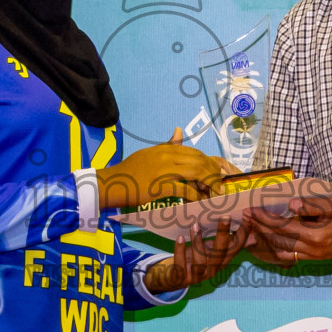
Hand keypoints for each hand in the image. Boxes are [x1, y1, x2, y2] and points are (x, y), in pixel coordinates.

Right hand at [98, 128, 237, 209]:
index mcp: (166, 149)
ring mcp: (163, 170)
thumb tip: (179, 130)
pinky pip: (184, 189)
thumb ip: (167, 145)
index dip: (209, 163)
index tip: (216, 173)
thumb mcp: (150, 153)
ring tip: (214, 193)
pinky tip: (200, 200)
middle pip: (199, 161)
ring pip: (195, 172)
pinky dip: (195, 195)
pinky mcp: (159, 186)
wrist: (112, 183)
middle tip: (219, 185)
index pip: (196, 152)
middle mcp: (167, 156)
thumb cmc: (131, 170)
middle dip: (213, 173)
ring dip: (209, 183)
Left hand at [144, 219, 248, 294]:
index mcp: (221, 262)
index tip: (247, 218)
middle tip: (225, 217)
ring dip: (198, 242)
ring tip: (194, 225)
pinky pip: (180, 265)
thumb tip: (250, 233)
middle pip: (220, 253)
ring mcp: (197, 276)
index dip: (242, 235)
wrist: (172, 279)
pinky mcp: (181, 278)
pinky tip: (180, 238)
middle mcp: (212, 270)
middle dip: (223, 234)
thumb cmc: (194, 259)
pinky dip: (179, 251)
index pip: (235, 248)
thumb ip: (225, 241)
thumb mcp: (210, 250)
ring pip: (200, 261)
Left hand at [246, 194, 331, 263]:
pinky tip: (273, 240)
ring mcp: (316, 255)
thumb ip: (313, 205)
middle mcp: (313, 249)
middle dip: (260, 229)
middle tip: (246, 218)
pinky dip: (279, 247)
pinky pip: (292, 255)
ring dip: (267, 240)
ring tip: (254, 230)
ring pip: (283, 251)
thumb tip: (291, 205)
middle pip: (278, 240)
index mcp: (316, 236)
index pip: (282, 227)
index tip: (251, 210)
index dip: (264, 219)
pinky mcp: (319, 256)